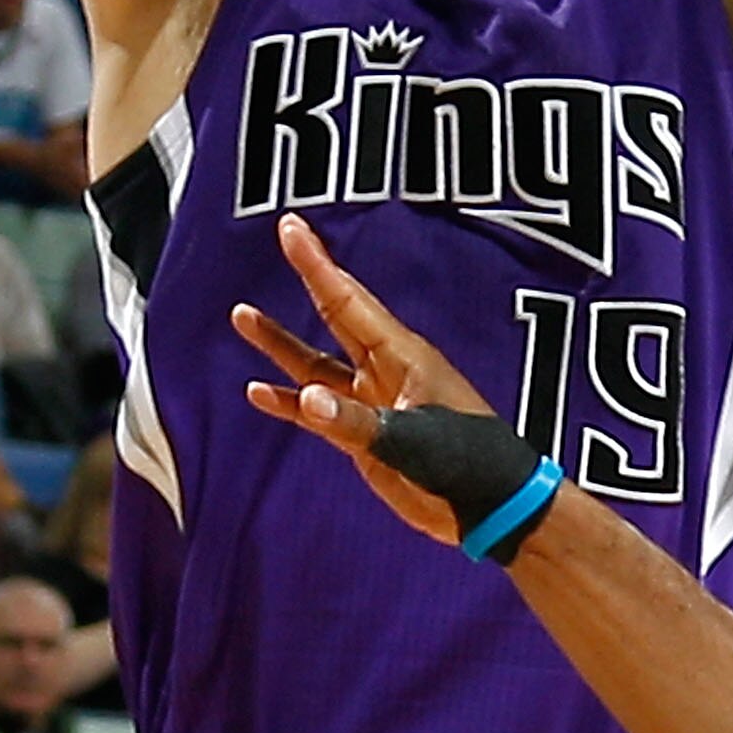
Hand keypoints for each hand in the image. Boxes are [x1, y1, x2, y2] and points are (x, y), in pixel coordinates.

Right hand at [233, 213, 495, 544]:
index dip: (315, 264)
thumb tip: (305, 398)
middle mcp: (383, 369)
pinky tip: (259, 393)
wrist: (490, 506)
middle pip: (333, 315)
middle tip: (285, 233)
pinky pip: (318, 412)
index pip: (346, 300)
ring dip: (280, 343)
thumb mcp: (413, 441)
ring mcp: (373, 402)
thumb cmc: (468, 462)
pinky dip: (289, 402)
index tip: (291, 226)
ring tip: (243, 316)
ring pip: (315, 364)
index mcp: (400, 356)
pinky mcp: (365, 437)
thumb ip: (356, 422)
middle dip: (308, 275)